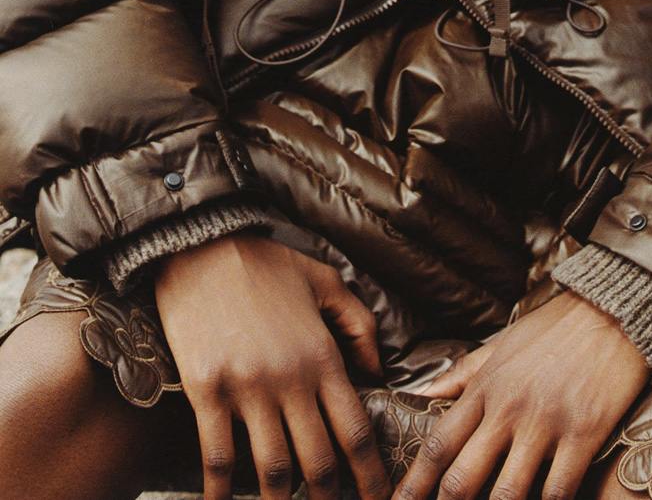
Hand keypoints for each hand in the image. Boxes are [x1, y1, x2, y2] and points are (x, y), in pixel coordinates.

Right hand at [154, 232, 390, 499]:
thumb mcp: (326, 282)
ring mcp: (248, 389)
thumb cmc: (265, 264)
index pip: (355, 430)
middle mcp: (290, 379)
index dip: (371, 475)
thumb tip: (378, 373)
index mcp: (323, 356)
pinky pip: (218, 456)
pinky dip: (222, 491)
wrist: (202, 247)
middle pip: (319, 462)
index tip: (379, 498)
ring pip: (273, 468)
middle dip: (331, 499)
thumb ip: (359, 326)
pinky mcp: (208, 391)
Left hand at [394, 291, 649, 499]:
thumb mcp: (501, 344)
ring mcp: (545, 422)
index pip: (439, 445)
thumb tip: (421, 393)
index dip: (414, 484)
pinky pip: (558, 489)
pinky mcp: (583, 432)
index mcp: (485, 388)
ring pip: (507, 493)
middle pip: (462, 479)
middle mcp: (508, 409)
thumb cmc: (555, 329)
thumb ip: (462, 374)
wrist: (613, 308)